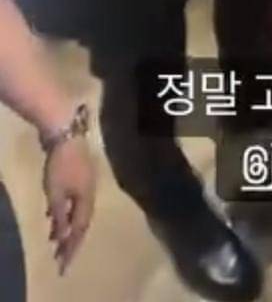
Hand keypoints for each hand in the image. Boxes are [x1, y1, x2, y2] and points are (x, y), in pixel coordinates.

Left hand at [44, 139, 95, 274]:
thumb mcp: (56, 192)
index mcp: (88, 198)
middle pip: (81, 221)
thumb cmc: (61, 164)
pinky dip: (65, 211)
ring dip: (66, 225)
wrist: (66, 133)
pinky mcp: (80, 173)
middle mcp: (90, 192)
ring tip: (54, 239)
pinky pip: (74, 200)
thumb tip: (63, 235)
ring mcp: (87, 181)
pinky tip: (54, 214)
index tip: (64, 264)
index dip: (72, 247)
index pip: (80, 229)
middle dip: (71, 240)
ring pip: (77, 210)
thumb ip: (60, 214)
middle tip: (60, 256)